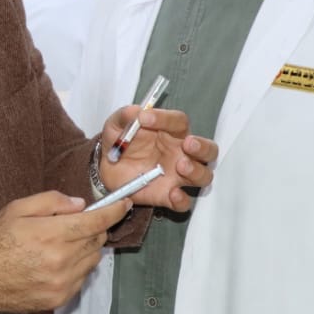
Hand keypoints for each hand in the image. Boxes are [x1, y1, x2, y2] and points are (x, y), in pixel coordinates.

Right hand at [0, 191, 128, 313]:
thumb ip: (51, 201)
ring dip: (86, 248)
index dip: (114, 211)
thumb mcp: (17, 209)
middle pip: (96, 240)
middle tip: (75, 224)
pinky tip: (57, 263)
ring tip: (62, 245)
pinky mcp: (60, 298)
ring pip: (93, 260)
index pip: (95, 222)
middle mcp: (61, 260)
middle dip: (93, 228)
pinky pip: (82, 278)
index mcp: (50, 234)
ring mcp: (62, 282)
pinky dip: (77, 267)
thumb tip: (80, 205)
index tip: (124, 204)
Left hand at [98, 107, 217, 210]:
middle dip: (202, 146)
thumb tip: (135, 111)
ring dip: (197, 170)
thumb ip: (125, 116)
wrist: (105, 169)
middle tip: (188, 144)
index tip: (145, 118)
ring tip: (181, 165)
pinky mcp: (168, 195)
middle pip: (208, 149)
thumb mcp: (116, 125)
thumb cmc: (119, 142)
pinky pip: (184, 202)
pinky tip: (173, 193)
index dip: (165, 118)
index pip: (179, 121)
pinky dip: (182, 200)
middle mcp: (181, 153)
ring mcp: (177, 176)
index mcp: (170, 132)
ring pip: (204, 175)